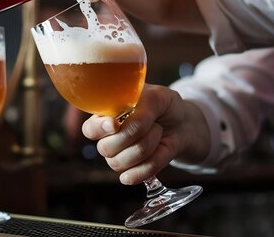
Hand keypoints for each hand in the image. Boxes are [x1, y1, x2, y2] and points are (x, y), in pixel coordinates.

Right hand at [81, 84, 209, 184]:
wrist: (183, 123)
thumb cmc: (164, 106)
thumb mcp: (157, 97)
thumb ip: (141, 107)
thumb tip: (128, 124)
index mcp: (106, 116)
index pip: (90, 129)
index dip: (100, 128)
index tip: (114, 124)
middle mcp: (108, 139)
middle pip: (105, 148)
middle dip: (133, 134)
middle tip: (151, 121)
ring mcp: (119, 157)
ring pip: (121, 163)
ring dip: (147, 146)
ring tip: (158, 131)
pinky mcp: (134, 171)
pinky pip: (136, 176)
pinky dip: (152, 163)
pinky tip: (161, 150)